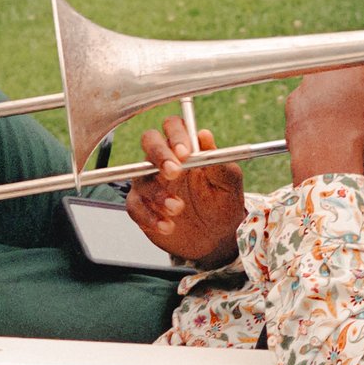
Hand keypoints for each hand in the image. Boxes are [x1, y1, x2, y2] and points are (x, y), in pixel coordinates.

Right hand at [125, 116, 245, 266]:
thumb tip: (204, 134)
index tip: (185, 153)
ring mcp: (150, 182)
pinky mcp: (142, 206)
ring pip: (141, 177)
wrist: (216, 238)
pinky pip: (135, 206)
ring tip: (178, 208)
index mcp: (186, 148)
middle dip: (159, 155)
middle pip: (149, 141)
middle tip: (173, 173)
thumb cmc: (222, 203)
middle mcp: (164, 160)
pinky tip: (167, 225)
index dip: (176, 135)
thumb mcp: (228, 182)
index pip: (173, 126)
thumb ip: (218, 160)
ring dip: (158, 194)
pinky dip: (150, 217)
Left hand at [283, 64, 363, 183]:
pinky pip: (308, 99)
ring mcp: (309, 82)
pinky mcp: (293, 101)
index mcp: (362, 61)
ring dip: (339, 89)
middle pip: (354, 58)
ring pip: (328, 78)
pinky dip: (318, 108)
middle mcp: (332, 64)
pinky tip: (328, 122)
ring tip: (350, 110)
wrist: (326, 157)